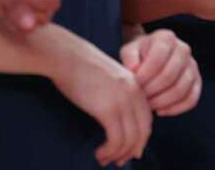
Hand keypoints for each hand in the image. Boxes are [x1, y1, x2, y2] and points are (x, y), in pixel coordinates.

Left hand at [0, 0, 60, 33]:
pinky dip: (15, 23)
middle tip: (5, 2)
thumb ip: (18, 8)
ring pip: (39, 22)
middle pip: (47, 13)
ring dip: (19, 19)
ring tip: (3, 6)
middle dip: (26, 13)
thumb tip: (29, 26)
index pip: (51, 1)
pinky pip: (29, 26)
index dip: (32, 4)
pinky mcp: (29, 8)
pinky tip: (4, 12)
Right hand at [51, 41, 151, 166]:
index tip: (130, 150)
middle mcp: (134, 94)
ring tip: (104, 159)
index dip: (140, 138)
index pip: (147, 120)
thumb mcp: (109, 78)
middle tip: (119, 161)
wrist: (67, 56)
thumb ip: (119, 94)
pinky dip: (109, 151)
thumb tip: (117, 119)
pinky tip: (99, 153)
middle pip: (142, 132)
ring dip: (118, 154)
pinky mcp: (108, 109)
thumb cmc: (81, 66)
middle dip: (132, 150)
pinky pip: (115, 140)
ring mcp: (122, 101)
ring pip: (129, 140)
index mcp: (136, 85)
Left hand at [120, 28, 200, 116]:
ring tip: (148, 105)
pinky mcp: (197, 81)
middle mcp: (183, 49)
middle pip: (170, 76)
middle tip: (139, 98)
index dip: (144, 76)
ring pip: (181, 90)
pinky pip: (191, 99)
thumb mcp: (129, 51)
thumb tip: (134, 69)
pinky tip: (160, 110)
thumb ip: (129, 57)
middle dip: (152, 91)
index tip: (133, 86)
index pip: (157, 60)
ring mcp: (192, 66)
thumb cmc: (139, 54)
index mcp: (166, 38)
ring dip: (162, 102)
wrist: (151, 55)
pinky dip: (175, 109)